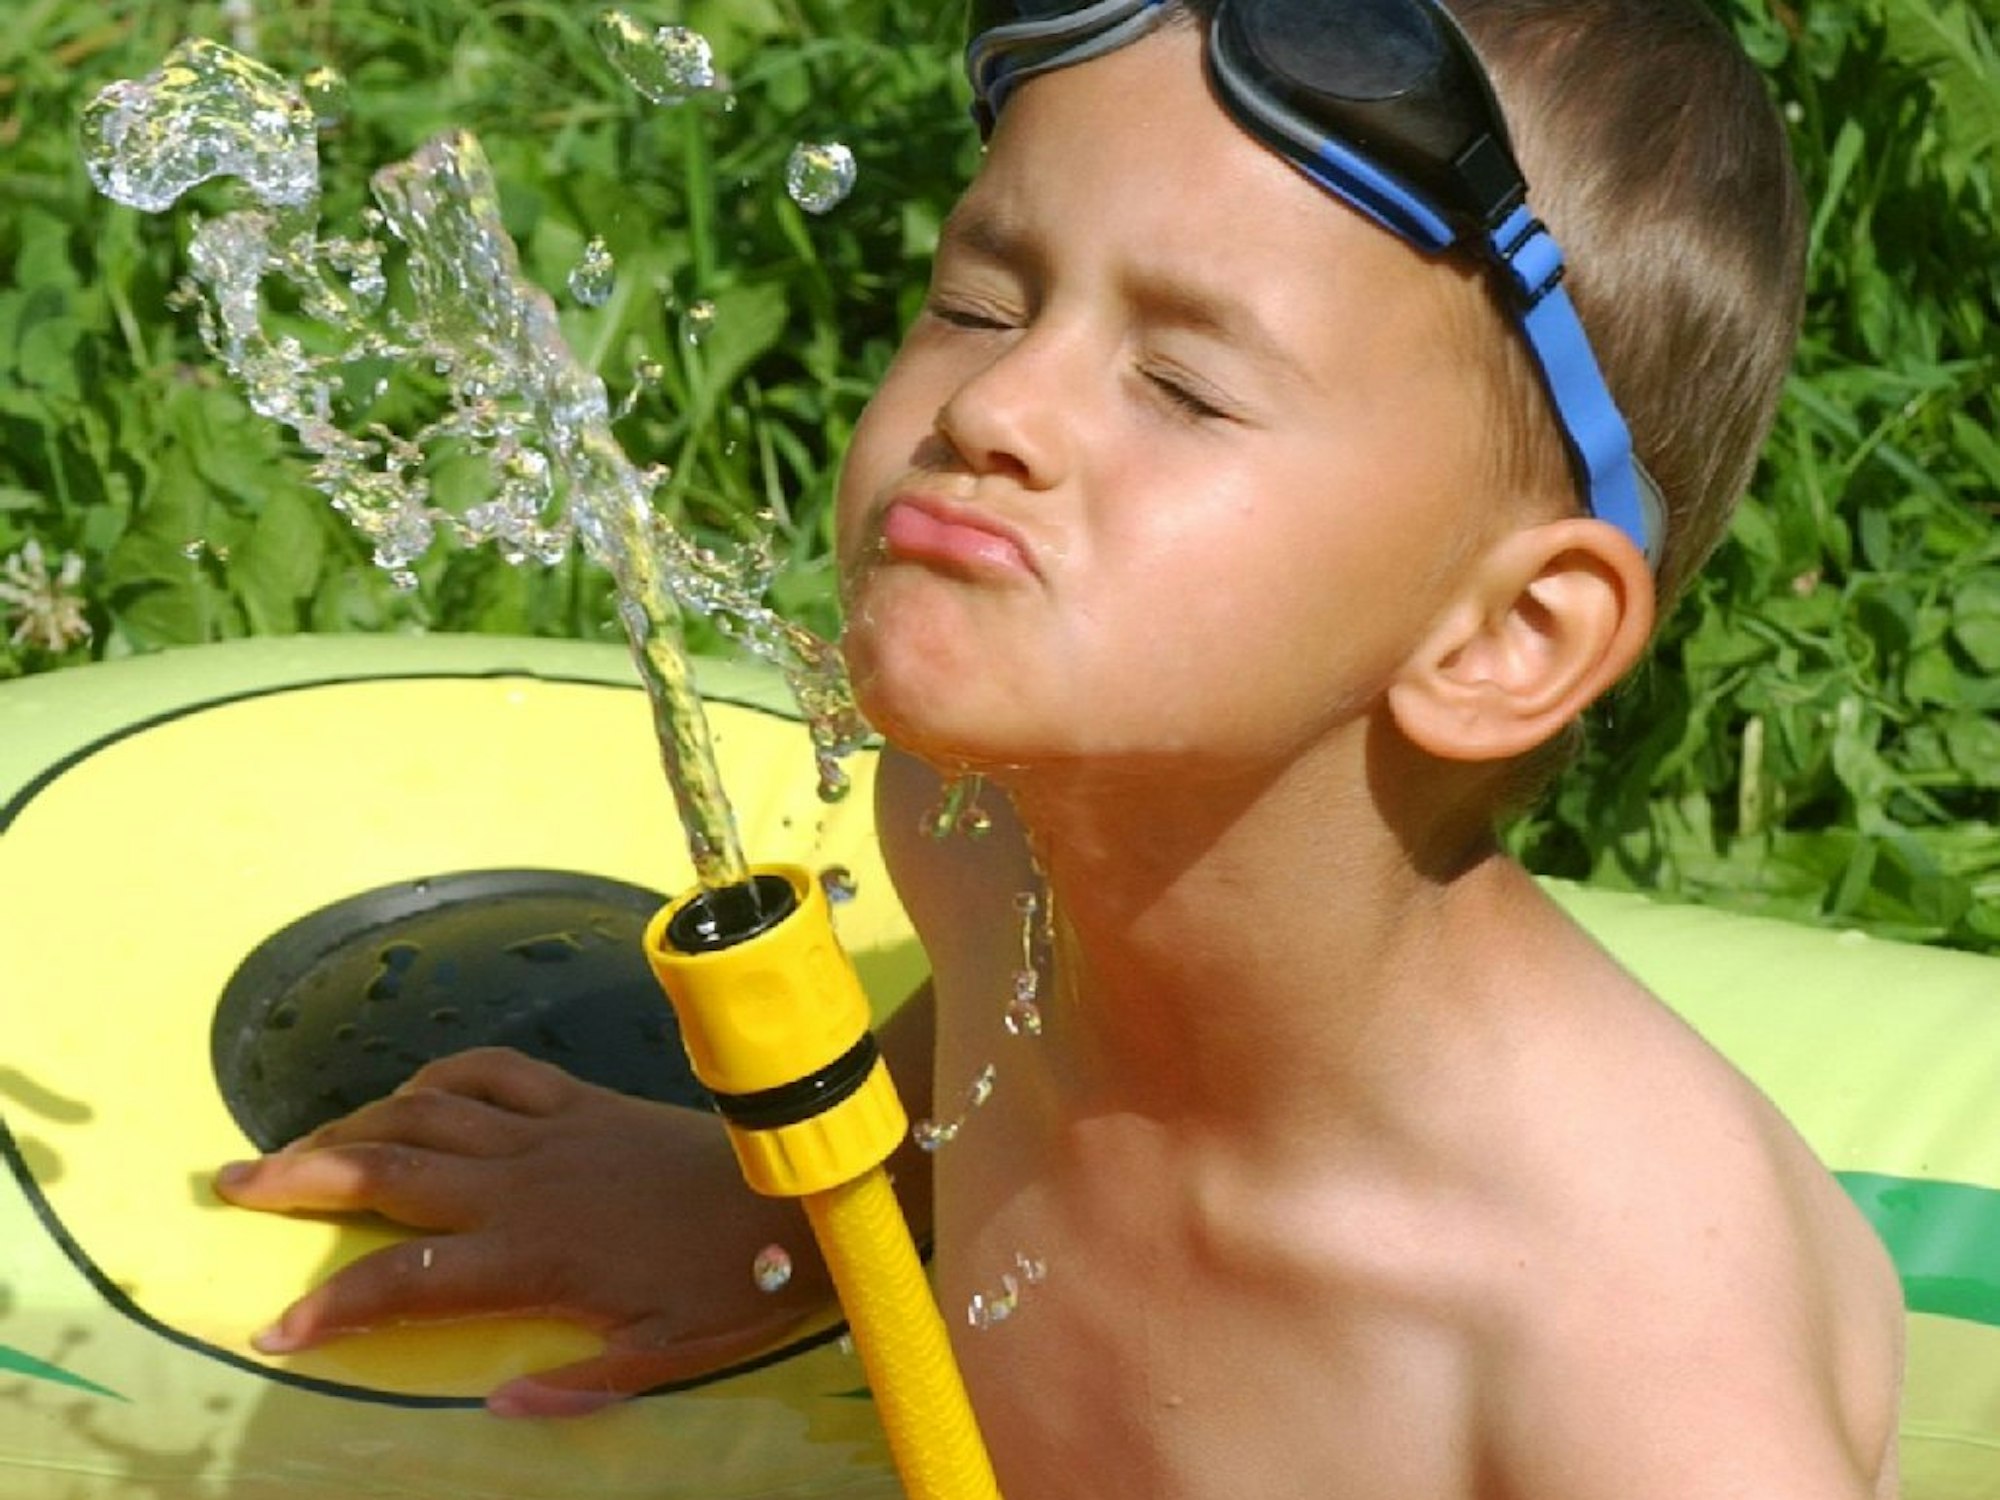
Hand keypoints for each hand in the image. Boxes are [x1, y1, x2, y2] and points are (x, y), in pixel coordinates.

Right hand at [214, 1046, 830, 1417]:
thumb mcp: (663, 1356)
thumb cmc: (735, 1283)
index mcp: (535, 1257)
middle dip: (302, 1178)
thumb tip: (490, 1408)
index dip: (333, 1307)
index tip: (274, 1329)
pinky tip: (412, 1089)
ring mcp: (551, 1130)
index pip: (407, 1282)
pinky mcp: (584, 1098)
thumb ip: (576, 1387)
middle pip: (390, 1169)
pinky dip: (442, 1074)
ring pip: (428, 1110)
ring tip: (296, 1142)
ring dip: (354, 1121)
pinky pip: (497, 1071)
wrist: (799, 1187)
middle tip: (232, 1182)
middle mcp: (525, 1183)